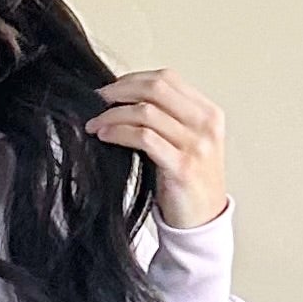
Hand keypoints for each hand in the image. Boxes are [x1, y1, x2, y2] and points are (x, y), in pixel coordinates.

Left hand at [84, 68, 227, 230]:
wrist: (202, 222)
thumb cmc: (188, 184)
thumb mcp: (186, 143)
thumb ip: (167, 119)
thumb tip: (124, 99)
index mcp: (208, 113)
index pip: (167, 79)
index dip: (133, 79)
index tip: (110, 89)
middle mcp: (205, 124)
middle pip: (156, 89)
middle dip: (120, 91)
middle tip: (97, 100)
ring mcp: (196, 145)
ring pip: (146, 112)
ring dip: (113, 115)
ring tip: (94, 124)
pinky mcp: (182, 167)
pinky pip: (144, 138)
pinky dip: (119, 132)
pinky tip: (104, 136)